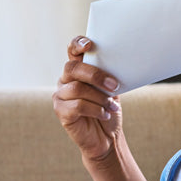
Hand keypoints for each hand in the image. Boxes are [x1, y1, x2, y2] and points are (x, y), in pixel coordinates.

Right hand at [52, 36, 122, 163]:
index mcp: (78, 70)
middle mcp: (66, 80)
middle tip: (114, 86)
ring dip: (100, 97)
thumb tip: (119, 62)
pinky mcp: (61, 111)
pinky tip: (105, 114)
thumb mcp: (112, 89)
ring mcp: (61, 95)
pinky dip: (95, 109)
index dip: (77, 44)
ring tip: (112, 106)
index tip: (89, 45)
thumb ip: (108, 75)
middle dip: (96, 75)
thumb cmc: (108, 109)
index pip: (72, 50)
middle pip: (73, 68)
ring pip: (77, 88)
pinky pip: (77, 106)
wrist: (107, 137)